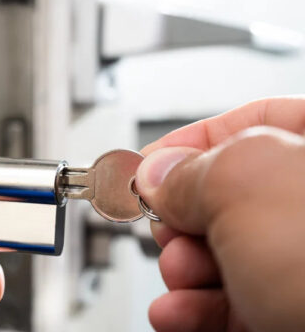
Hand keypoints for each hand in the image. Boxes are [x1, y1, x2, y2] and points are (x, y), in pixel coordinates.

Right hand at [135, 97, 304, 331]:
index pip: (253, 123)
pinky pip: (233, 304)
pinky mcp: (294, 315)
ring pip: (227, 256)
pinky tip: (176, 313)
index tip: (147, 165)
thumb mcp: (247, 185)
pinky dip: (193, 310)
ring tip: (176, 277)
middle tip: (165, 226)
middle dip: (183, 216)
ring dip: (183, 269)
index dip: (190, 141)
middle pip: (230, 197)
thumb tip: (158, 174)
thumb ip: (191, 169)